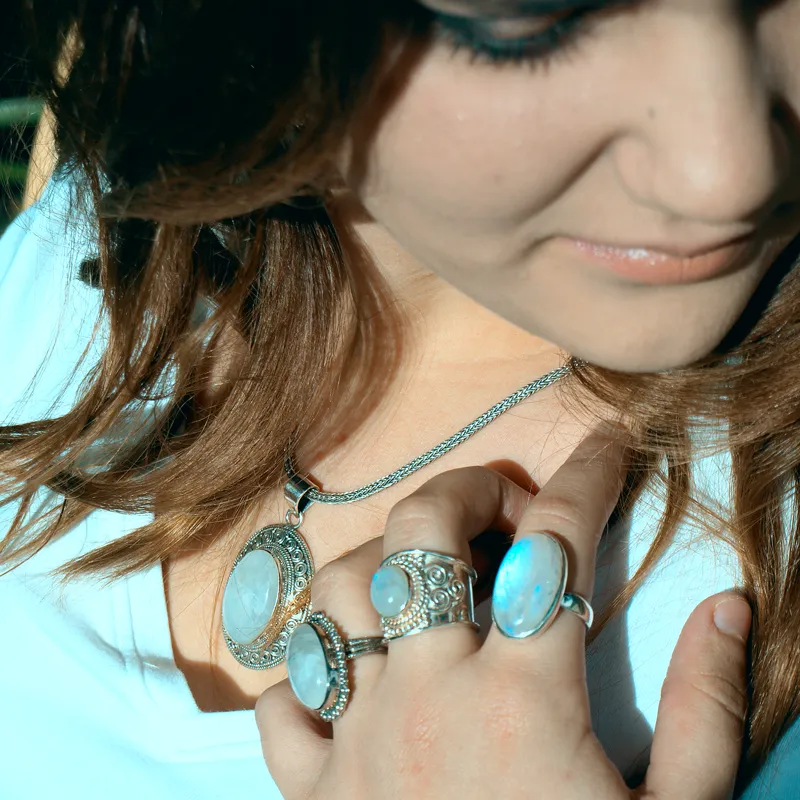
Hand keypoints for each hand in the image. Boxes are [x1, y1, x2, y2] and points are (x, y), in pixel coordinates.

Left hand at [255, 427, 750, 798]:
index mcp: (523, 700)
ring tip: (421, 579)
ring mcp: (357, 743)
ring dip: (376, 568)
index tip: (607, 444)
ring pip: (335, 600)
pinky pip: (285, 705)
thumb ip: (707, 711)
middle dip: (459, 489)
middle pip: (418, 537)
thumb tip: (729, 604)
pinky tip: (352, 686)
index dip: (588, 476)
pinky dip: (310, 680)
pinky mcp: (312, 796)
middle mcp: (426, 698)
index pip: (557, 545)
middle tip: (497, 501)